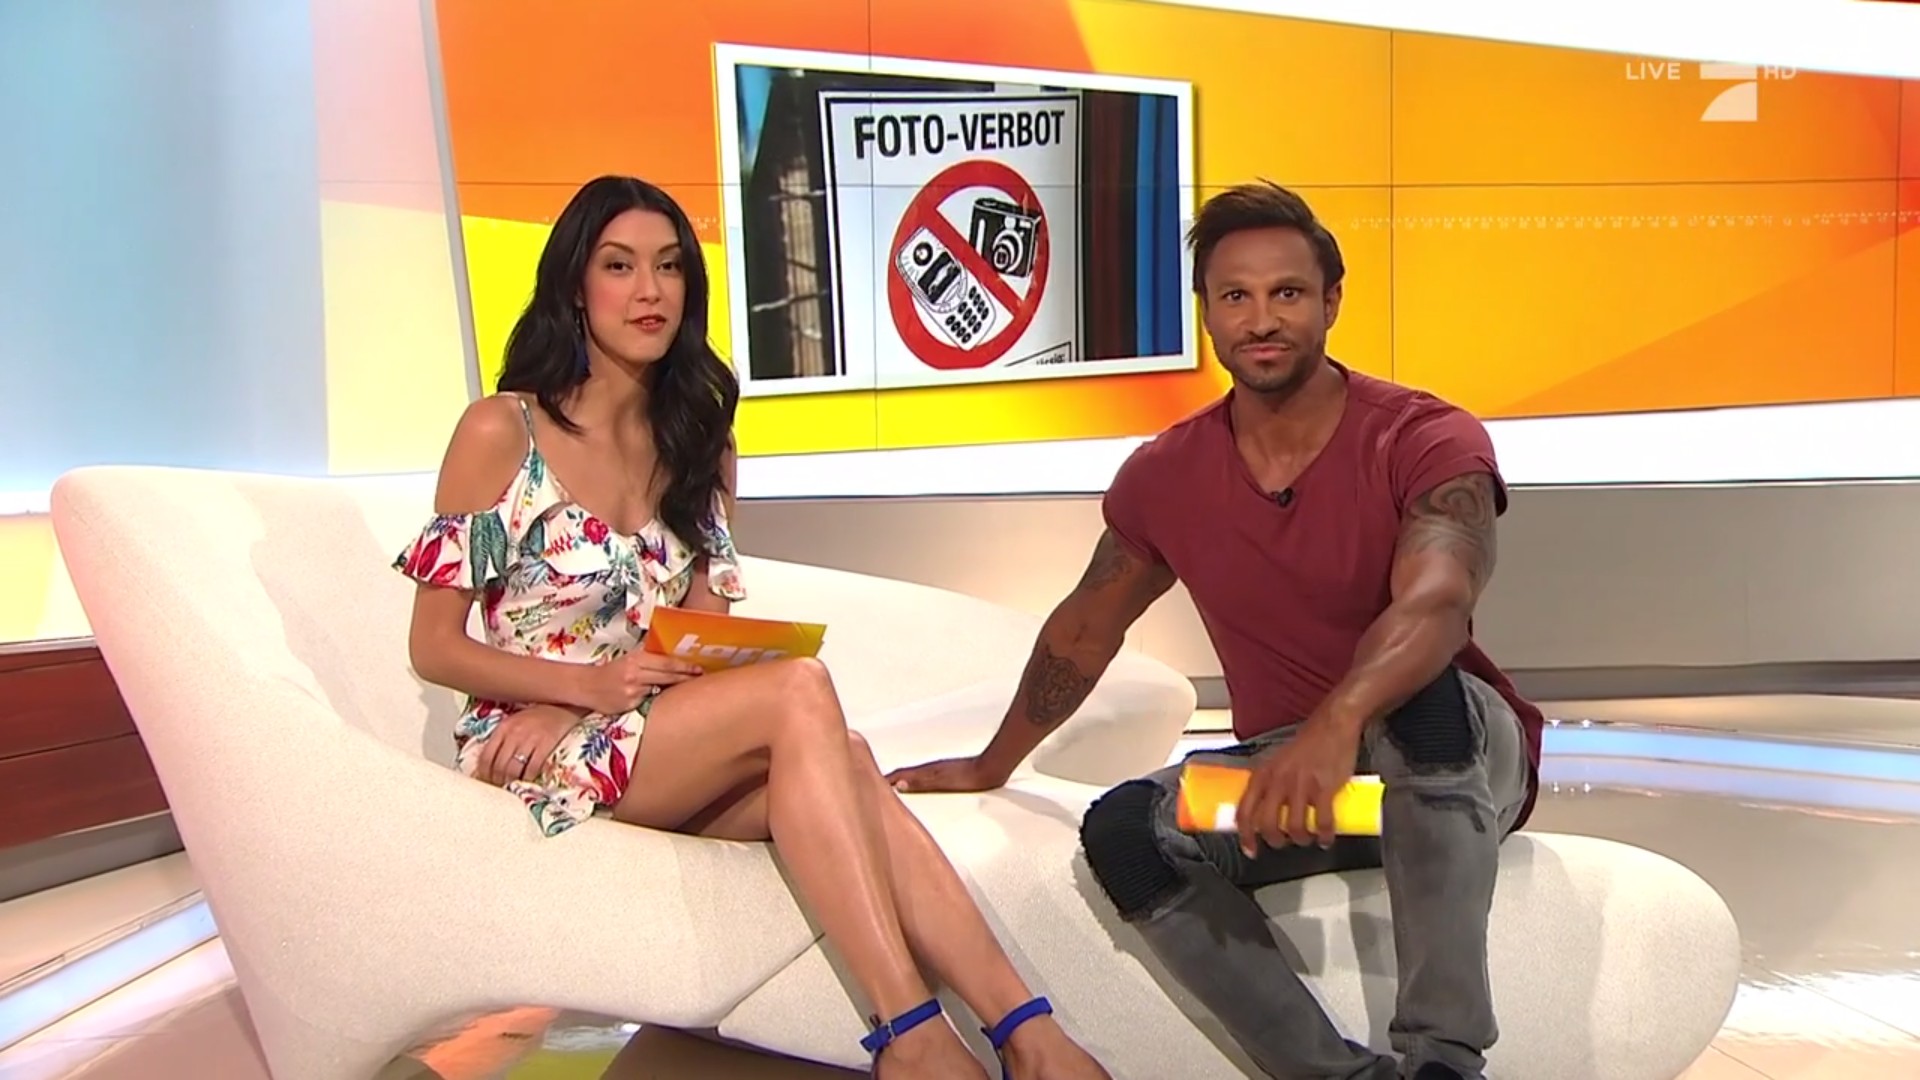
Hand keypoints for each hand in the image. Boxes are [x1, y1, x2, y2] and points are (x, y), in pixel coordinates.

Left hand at [475, 704, 585, 787]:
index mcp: (504, 728)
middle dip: (497, 781)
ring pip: (513, 769)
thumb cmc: (540, 717)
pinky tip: (529, 780)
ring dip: (511, 782)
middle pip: (499, 766)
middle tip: (501, 788)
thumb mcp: (516, 722)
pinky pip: (532, 768)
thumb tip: (491, 763)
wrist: (564, 706)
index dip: (484, 773)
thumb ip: (503, 739)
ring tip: (513, 785)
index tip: (487, 781)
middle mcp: (514, 733)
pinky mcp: (546, 745)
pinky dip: (528, 778)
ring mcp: (530, 739)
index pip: (486, 756)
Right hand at [571, 650, 703, 714]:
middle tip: (700, 676)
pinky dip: (653, 698)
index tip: (698, 668)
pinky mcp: (629, 706)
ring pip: (660, 690)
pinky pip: (648, 701)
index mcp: (636, 660)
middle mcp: (635, 675)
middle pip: (668, 677)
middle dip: (686, 677)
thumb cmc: (610, 671)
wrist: (587, 686)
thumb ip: (648, 660)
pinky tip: (653, 696)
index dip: (685, 667)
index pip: (667, 663)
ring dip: (671, 689)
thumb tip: (673, 659)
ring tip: (682, 686)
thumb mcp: (628, 659)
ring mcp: (632, 692)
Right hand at [885, 754, 1011, 793]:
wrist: (990, 769)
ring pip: (913, 775)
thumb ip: (920, 784)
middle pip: (903, 774)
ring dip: (901, 781)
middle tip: (874, 785)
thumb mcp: (941, 783)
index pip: (899, 775)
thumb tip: (898, 785)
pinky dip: (914, 782)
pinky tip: (917, 787)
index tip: (869, 783)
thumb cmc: (970, 777)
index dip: (884, 779)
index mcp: (926, 771)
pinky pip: (923, 778)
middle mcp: (929, 769)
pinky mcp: (947, 774)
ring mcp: (938, 771)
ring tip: (891, 788)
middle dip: (889, 779)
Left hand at [1236, 721, 1360, 854]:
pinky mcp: (1324, 788)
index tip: (1251, 850)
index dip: (1245, 836)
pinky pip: (1322, 822)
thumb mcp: (1276, 762)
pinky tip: (1325, 838)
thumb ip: (1268, 784)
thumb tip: (1262, 812)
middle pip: (1268, 824)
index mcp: (1263, 775)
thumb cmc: (1306, 746)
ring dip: (1301, 839)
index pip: (1245, 811)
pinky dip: (1324, 835)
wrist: (1332, 727)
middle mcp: (1278, 781)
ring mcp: (1301, 785)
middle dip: (1276, 840)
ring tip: (1307, 838)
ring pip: (1295, 827)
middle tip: (1284, 842)